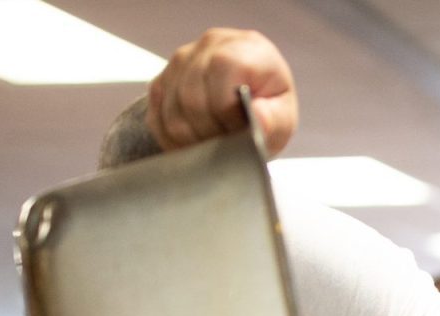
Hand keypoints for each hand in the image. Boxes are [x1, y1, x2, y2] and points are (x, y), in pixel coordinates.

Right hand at [146, 28, 296, 154]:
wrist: (249, 101)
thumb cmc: (267, 107)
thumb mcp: (282, 118)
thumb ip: (274, 119)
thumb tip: (257, 116)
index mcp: (243, 48)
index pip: (221, 71)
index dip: (227, 111)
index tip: (238, 130)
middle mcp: (208, 47)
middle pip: (192, 97)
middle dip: (209, 131)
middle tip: (225, 144)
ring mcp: (180, 61)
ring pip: (172, 110)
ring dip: (191, 138)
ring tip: (212, 144)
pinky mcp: (162, 80)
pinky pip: (157, 116)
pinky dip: (174, 139)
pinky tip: (195, 142)